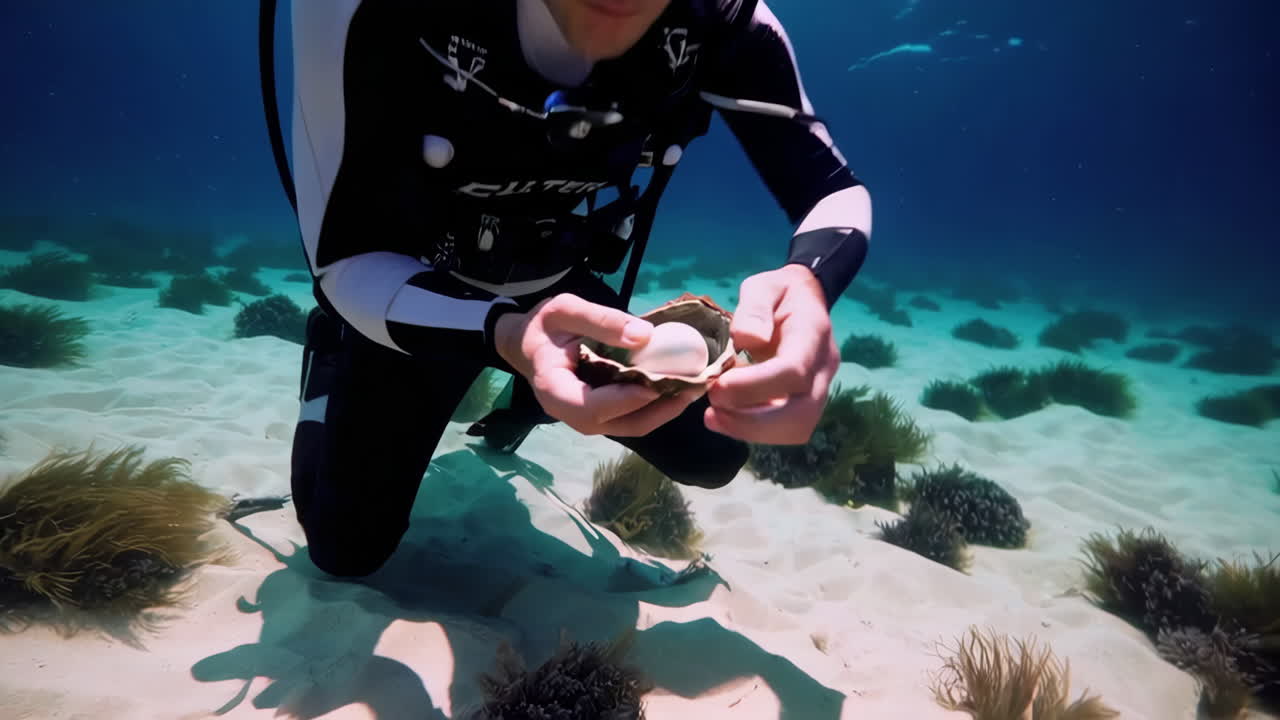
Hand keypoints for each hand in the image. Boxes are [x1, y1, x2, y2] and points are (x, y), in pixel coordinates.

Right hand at [493, 293, 702, 436]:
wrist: (529, 344)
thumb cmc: (544, 326)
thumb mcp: (565, 309)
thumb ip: (601, 320)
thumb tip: (645, 336)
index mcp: (554, 389)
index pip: (590, 407)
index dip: (625, 400)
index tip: (657, 384)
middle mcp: (570, 414)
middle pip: (618, 425)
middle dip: (658, 410)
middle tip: (693, 388)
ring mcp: (588, 418)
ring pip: (631, 426)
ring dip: (665, 410)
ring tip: (696, 387)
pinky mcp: (603, 415)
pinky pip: (632, 418)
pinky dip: (658, 405)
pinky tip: (680, 387)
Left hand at [706, 264, 839, 443]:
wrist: (805, 302)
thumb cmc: (780, 294)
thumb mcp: (764, 286)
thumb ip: (755, 307)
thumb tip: (747, 339)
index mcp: (813, 335)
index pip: (794, 372)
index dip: (754, 387)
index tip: (718, 387)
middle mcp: (823, 368)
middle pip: (800, 413)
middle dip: (752, 421)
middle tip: (712, 409)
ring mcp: (820, 390)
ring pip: (796, 428)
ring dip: (751, 430)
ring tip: (714, 415)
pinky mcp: (807, 404)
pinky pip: (787, 430)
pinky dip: (754, 430)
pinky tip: (726, 416)